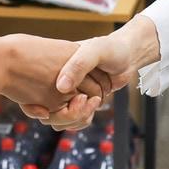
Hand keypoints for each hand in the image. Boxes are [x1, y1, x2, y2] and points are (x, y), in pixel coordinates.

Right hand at [19, 15, 159, 129]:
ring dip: (76, 119)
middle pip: (50, 112)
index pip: (42, 94)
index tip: (82, 98)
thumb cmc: (110, 48)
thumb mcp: (93, 51)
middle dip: (69, 116)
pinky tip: (92, 108)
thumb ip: (78, 65)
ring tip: (95, 103)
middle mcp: (57, 82)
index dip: (54, 105)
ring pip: (59, 119)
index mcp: (56, 68)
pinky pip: (71, 119)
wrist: (127, 55)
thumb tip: (60, 87)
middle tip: (93, 100)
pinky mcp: (77, 100)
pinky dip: (81, 119)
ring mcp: (67, 93)